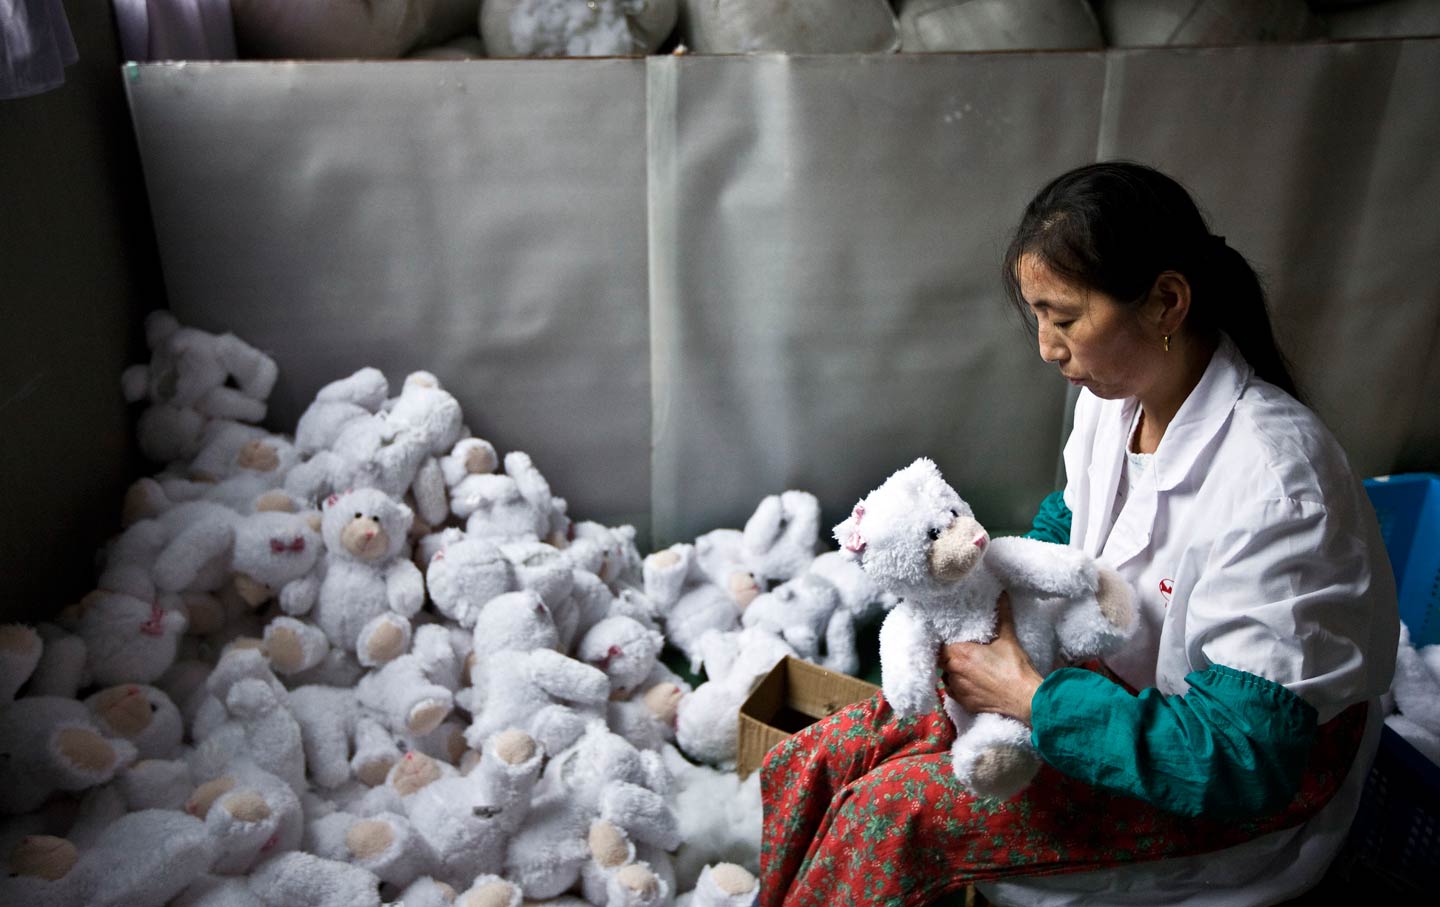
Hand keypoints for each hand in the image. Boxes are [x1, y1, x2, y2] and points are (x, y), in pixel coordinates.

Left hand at [938, 592, 1043, 724]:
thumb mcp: (1008, 638)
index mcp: (960, 654)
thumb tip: (1002, 595)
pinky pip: (953, 692)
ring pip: (947, 676)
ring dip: (954, 671)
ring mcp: (958, 689)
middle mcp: (954, 672)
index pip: (941, 645)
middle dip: (950, 656)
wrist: (1026, 698)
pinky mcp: (964, 703)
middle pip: (942, 660)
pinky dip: (959, 686)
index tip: (953, 640)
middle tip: (962, 652)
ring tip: (967, 667)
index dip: (946, 642)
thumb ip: (1002, 614)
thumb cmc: (1015, 668)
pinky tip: (970, 682)